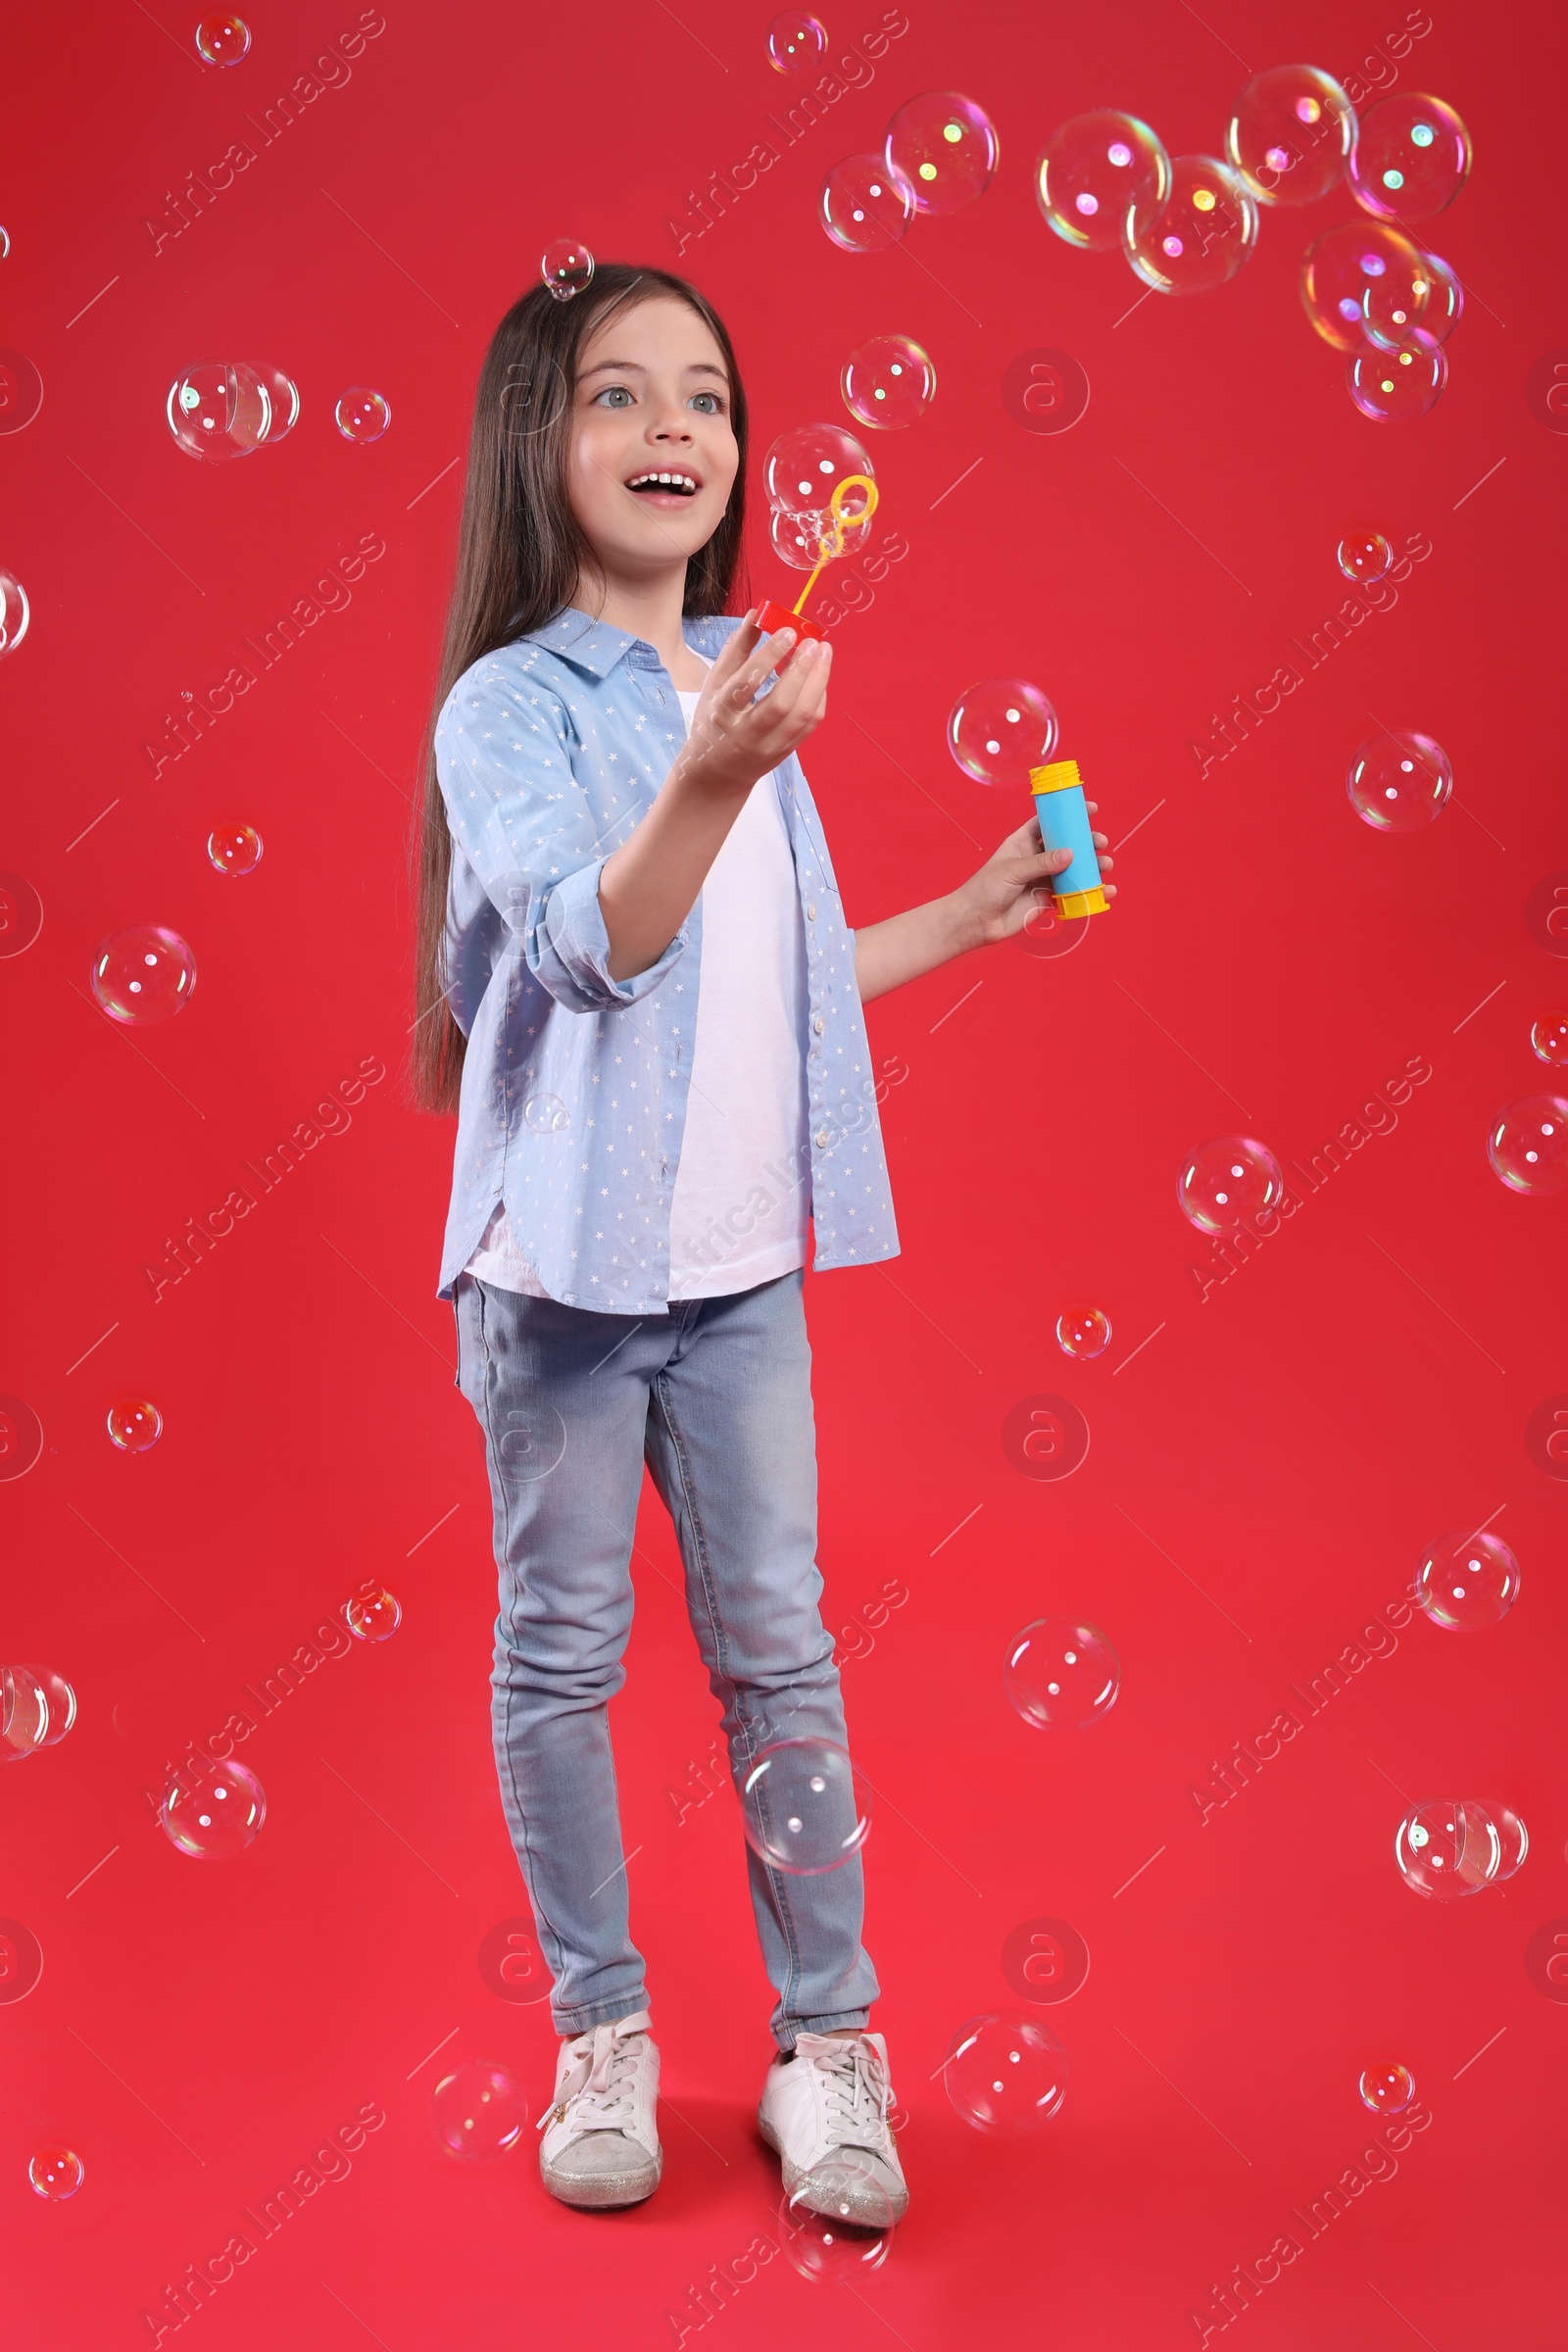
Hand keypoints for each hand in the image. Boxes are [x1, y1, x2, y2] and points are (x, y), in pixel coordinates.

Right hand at [679, 609, 830, 794]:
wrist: (718, 774)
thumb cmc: (714, 721)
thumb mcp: (715, 685)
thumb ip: (737, 650)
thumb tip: (757, 614)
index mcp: (723, 714)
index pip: (748, 683)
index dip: (770, 655)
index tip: (788, 630)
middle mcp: (747, 734)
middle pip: (781, 704)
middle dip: (801, 669)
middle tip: (812, 641)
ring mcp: (770, 746)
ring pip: (802, 715)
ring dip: (818, 680)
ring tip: (823, 650)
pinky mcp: (787, 751)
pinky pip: (810, 722)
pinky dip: (818, 695)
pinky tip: (819, 674)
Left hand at [952, 803, 1116, 948]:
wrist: (976, 922)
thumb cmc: (985, 889)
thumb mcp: (1011, 870)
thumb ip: (1040, 863)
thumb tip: (1070, 854)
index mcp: (1023, 842)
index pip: (1048, 822)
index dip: (1068, 815)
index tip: (1090, 809)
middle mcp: (1036, 859)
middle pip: (1067, 845)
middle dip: (1086, 842)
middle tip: (1100, 842)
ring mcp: (1043, 879)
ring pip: (1073, 869)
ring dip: (1092, 867)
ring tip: (1105, 866)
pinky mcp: (1048, 900)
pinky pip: (1073, 894)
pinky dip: (1089, 892)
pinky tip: (1105, 892)